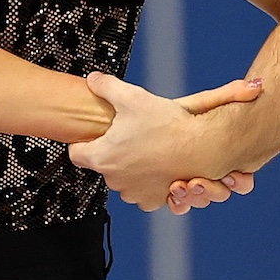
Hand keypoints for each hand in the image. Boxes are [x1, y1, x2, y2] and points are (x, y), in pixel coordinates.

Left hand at [68, 72, 262, 212]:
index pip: (76, 153)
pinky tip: (157, 165)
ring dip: (131, 168)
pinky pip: (142, 191)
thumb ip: (105, 87)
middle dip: (113, 152)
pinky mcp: (152, 200)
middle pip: (103, 165)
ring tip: (148, 149)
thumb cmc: (168, 125)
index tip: (94, 136)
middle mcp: (114, 180)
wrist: (203, 145)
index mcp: (102, 157)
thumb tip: (92, 79)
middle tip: (131, 137)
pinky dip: (148, 181)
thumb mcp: (132, 97)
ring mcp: (133, 193)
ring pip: (123, 179)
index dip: (83, 143)